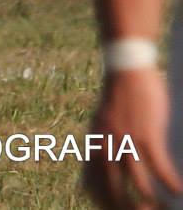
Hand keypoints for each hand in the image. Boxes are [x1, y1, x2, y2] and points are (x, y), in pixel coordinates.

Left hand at [84, 68, 180, 208]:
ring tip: (166, 208)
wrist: (125, 68)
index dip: (103, 203)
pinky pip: (160, 169)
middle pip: (114, 192)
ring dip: (155, 203)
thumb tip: (104, 162)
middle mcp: (106, 147)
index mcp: (93, 146)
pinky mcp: (147, 135)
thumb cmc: (118, 97)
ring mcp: (126, 142)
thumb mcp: (102, 123)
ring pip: (140, 185)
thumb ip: (101, 145)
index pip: (91, 185)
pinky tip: (180, 191)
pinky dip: (171, 184)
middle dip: (129, 209)